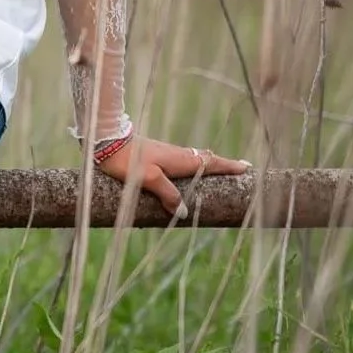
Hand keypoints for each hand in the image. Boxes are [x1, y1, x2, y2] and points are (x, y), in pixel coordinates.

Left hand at [95, 135, 251, 218]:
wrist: (105, 140)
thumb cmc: (126, 160)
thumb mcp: (148, 179)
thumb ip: (167, 194)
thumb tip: (183, 212)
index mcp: (179, 159)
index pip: (209, 162)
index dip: (228, 165)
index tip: (247, 167)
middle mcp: (176, 154)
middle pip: (205, 159)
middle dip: (223, 164)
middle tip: (240, 168)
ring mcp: (165, 153)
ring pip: (193, 158)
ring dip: (208, 164)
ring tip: (220, 170)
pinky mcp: (155, 155)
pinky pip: (181, 160)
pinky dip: (193, 164)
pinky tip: (188, 170)